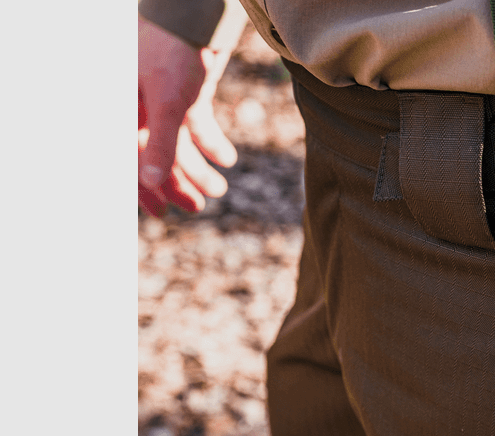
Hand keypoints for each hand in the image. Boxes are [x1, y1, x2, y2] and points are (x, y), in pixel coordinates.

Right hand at [138, 17, 237, 216]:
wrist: (196, 15)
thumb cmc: (173, 51)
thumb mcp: (168, 103)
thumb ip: (161, 144)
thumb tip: (150, 182)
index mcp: (122, 110)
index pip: (127, 158)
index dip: (143, 188)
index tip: (163, 212)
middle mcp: (138, 107)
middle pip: (153, 156)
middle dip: (176, 182)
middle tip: (198, 206)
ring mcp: (162, 100)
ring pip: (176, 144)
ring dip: (197, 167)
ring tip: (219, 188)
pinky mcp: (185, 93)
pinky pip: (194, 125)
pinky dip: (211, 142)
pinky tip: (227, 159)